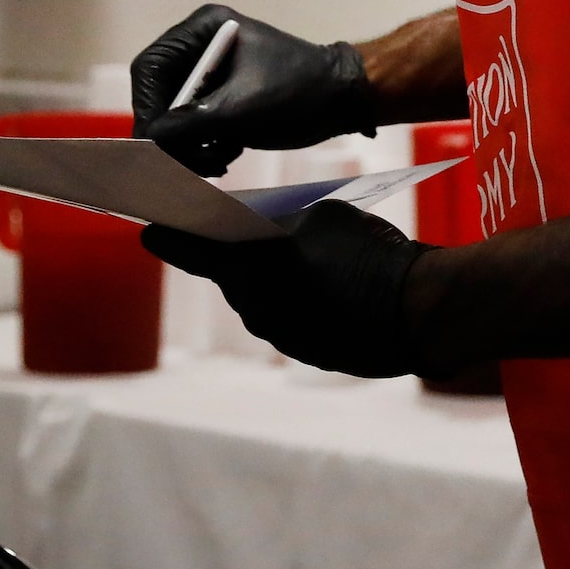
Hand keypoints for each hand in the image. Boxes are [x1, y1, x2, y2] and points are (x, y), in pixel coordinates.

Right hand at [131, 3, 375, 176]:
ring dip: (190, 147)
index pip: (151, 68)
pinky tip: (229, 153)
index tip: (152, 141)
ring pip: (175, 118)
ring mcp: (211, 74)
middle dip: (173, 134)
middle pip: (160, 96)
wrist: (345, 101)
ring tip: (218, 160)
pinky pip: (194, 128)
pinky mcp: (221, 99)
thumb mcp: (240, 108)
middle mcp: (202, 47)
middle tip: (189, 163)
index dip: (146, 106)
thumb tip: (148, 140)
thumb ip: (189, 122)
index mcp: (204, 29)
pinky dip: (205, 147)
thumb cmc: (300, 92)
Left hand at [142, 202, 428, 377]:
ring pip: (268, 301)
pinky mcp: (311, 352)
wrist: (419, 311)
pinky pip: (297, 320)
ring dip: (282, 282)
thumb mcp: (322, 216)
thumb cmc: (367, 254)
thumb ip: (285, 223)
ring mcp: (282, 335)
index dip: (170, 236)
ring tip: (318, 261)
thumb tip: (279, 233)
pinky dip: (308, 304)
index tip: (149, 228)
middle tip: (264, 235)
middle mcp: (253, 308)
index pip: (190, 250)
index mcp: (246, 269)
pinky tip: (340, 289)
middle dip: (244, 257)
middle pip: (235, 277)